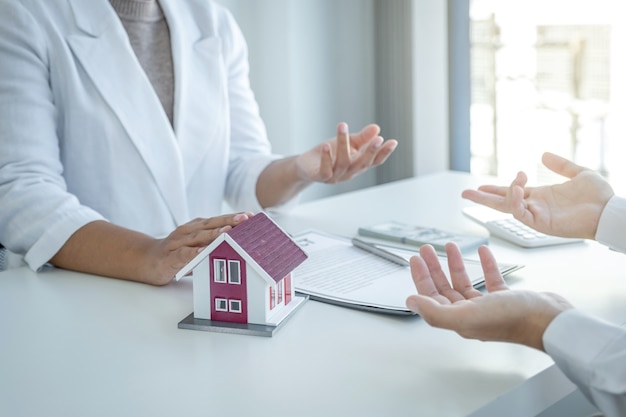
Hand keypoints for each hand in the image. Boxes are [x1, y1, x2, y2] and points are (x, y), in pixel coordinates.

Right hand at [142, 212, 252, 284]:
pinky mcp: (169, 257)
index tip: (252, 215)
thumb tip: (241, 248)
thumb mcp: (198, 248)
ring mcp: (177, 243)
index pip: (218, 220)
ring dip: (214, 234)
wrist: (146, 260)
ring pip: (198, 237)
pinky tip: (203, 251)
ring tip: (229, 231)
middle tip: (245, 218)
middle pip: (211, 224)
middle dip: (229, 221)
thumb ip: (215, 246)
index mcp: (197, 228)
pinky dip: (193, 252)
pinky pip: (182, 254)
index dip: (234, 218)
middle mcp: (188, 232)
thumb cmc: (177, 254)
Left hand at [295, 122, 396, 183]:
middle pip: (362, 164)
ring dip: (343, 144)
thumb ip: (362, 137)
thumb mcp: (348, 143)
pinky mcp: (320, 177)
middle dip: (370, 152)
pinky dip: (326, 158)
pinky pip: (325, 170)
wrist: (306, 165)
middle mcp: (349, 173)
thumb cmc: (329, 154)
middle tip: (378, 139)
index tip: (393, 142)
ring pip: (342, 162)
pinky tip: (327, 145)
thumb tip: (377, 128)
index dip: (384, 153)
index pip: (374, 161)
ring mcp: (335, 176)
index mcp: (358, 165)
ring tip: (342, 126)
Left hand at [405, 243, 572, 350]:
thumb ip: (435, 312)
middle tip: (426, 249)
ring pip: (465, 282)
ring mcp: (489, 307)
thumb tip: (410, 303)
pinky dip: (485, 264)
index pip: (431, 296)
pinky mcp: (507, 300)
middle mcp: (471, 314)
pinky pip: (490, 279)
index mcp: (459, 319)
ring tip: (450, 246)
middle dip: (433, 267)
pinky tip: (484, 252)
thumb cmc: (512, 320)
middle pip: (444, 288)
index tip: (414, 259)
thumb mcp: (467, 315)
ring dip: (456, 263)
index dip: (421, 277)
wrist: (550, 321)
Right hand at [461, 152, 613, 238]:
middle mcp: (535, 206)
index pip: (511, 193)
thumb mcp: (579, 172)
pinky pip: (520, 214)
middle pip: (501, 203)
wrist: (610, 211)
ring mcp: (537, 216)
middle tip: (465, 193)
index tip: (480, 185)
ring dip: (506, 192)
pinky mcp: (541, 224)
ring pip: (509, 207)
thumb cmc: (599, 196)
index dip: (496, 188)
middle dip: (483, 198)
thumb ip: (561, 165)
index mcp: (541, 196)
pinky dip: (515, 202)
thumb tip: (543, 155)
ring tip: (517, 180)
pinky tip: (518, 189)